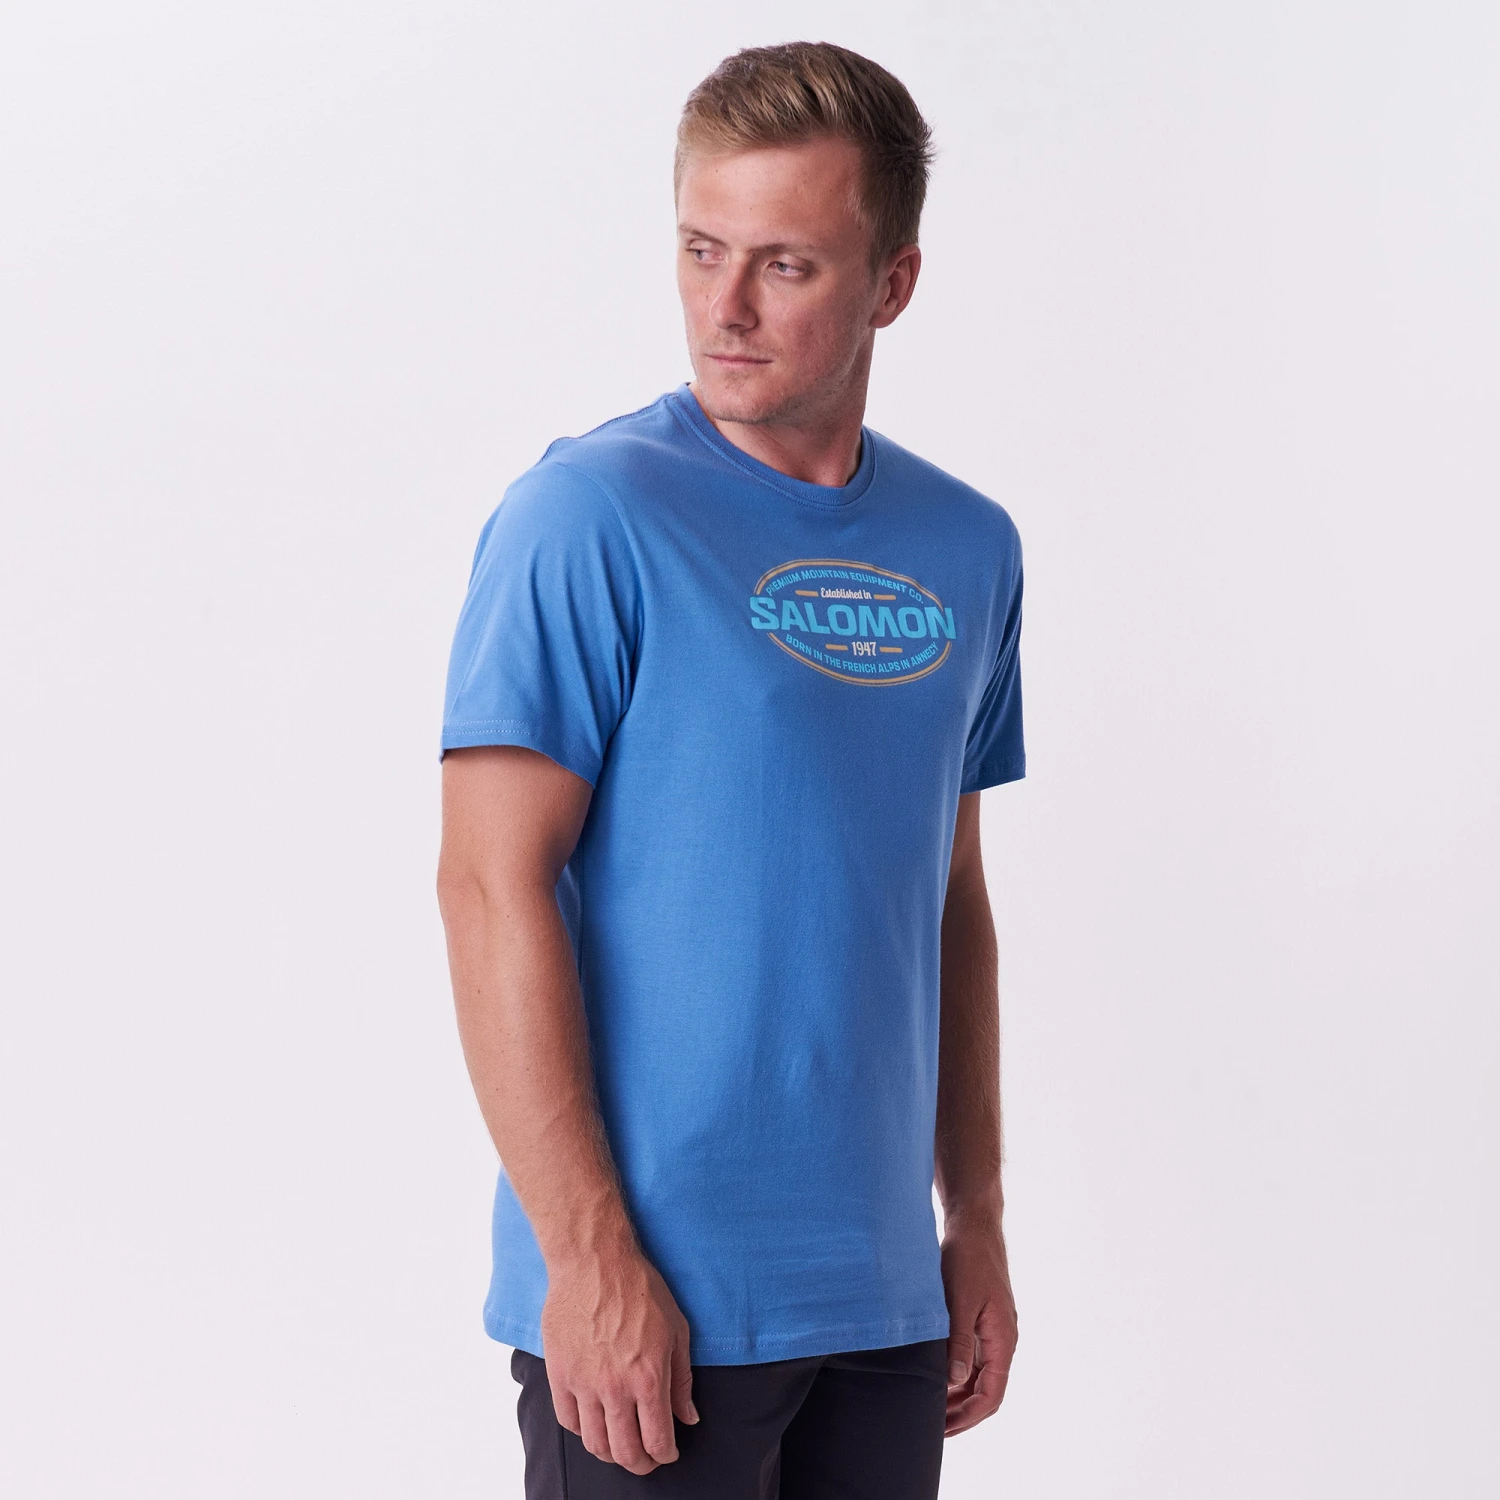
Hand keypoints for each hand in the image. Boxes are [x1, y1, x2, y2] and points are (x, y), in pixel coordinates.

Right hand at [539, 1243, 698, 1473]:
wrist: (594, 1262)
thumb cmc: (639, 1289)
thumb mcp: (676, 1329)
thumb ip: (682, 1379)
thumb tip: (687, 1417)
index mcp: (649, 1379)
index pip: (657, 1441)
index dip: (665, 1455)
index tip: (668, 1453)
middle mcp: (616, 1389)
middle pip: (625, 1452)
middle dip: (640, 1464)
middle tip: (646, 1459)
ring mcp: (584, 1384)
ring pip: (595, 1444)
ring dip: (611, 1454)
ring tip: (620, 1446)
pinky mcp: (559, 1375)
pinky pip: (568, 1421)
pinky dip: (582, 1431)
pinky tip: (593, 1423)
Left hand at [940, 1214, 1017, 1436]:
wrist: (973, 1223)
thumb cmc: (968, 1258)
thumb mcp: (959, 1301)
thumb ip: (958, 1342)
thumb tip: (954, 1382)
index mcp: (1003, 1339)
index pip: (991, 1395)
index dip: (968, 1416)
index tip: (943, 1430)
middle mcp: (1002, 1339)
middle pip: (986, 1390)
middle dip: (961, 1411)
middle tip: (932, 1426)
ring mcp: (992, 1329)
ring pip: (978, 1375)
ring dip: (957, 1393)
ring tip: (930, 1406)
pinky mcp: (981, 1318)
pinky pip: (972, 1356)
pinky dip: (956, 1372)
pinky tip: (935, 1375)